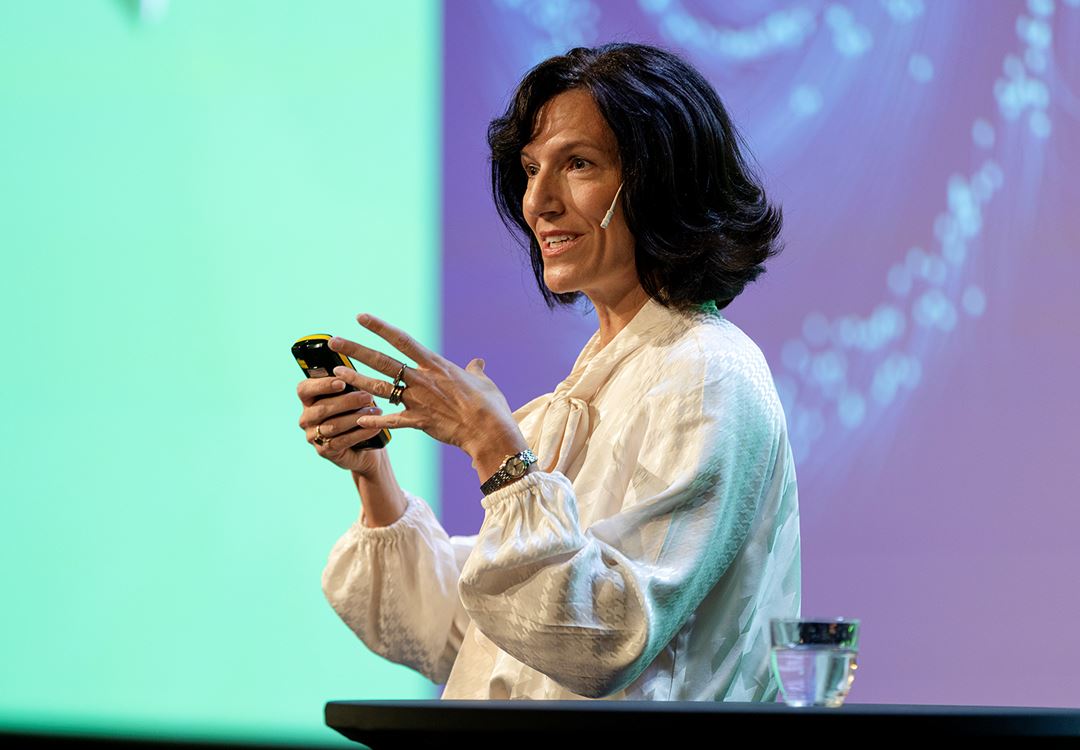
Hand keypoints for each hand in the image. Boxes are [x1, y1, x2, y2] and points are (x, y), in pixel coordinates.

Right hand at [296, 375, 385, 475]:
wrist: (364, 447)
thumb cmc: (356, 414)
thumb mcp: (351, 398)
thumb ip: (348, 387)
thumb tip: (356, 377)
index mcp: (308, 400)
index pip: (305, 389)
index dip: (322, 385)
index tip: (342, 382)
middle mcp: (306, 418)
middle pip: (322, 408)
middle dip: (347, 401)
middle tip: (368, 397)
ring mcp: (313, 436)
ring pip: (333, 425)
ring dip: (357, 417)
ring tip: (376, 411)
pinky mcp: (324, 451)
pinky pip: (343, 440)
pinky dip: (360, 433)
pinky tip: (374, 427)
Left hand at [327, 313, 524, 465]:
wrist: (489, 430)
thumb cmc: (490, 405)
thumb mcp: (484, 382)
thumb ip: (474, 370)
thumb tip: (477, 362)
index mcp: (436, 365)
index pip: (402, 339)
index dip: (379, 327)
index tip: (360, 317)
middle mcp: (422, 379)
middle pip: (382, 361)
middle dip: (356, 350)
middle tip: (334, 342)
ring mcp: (418, 400)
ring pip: (380, 388)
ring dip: (356, 381)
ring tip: (336, 375)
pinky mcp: (419, 422)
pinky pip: (392, 421)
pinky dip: (375, 421)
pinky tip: (359, 420)